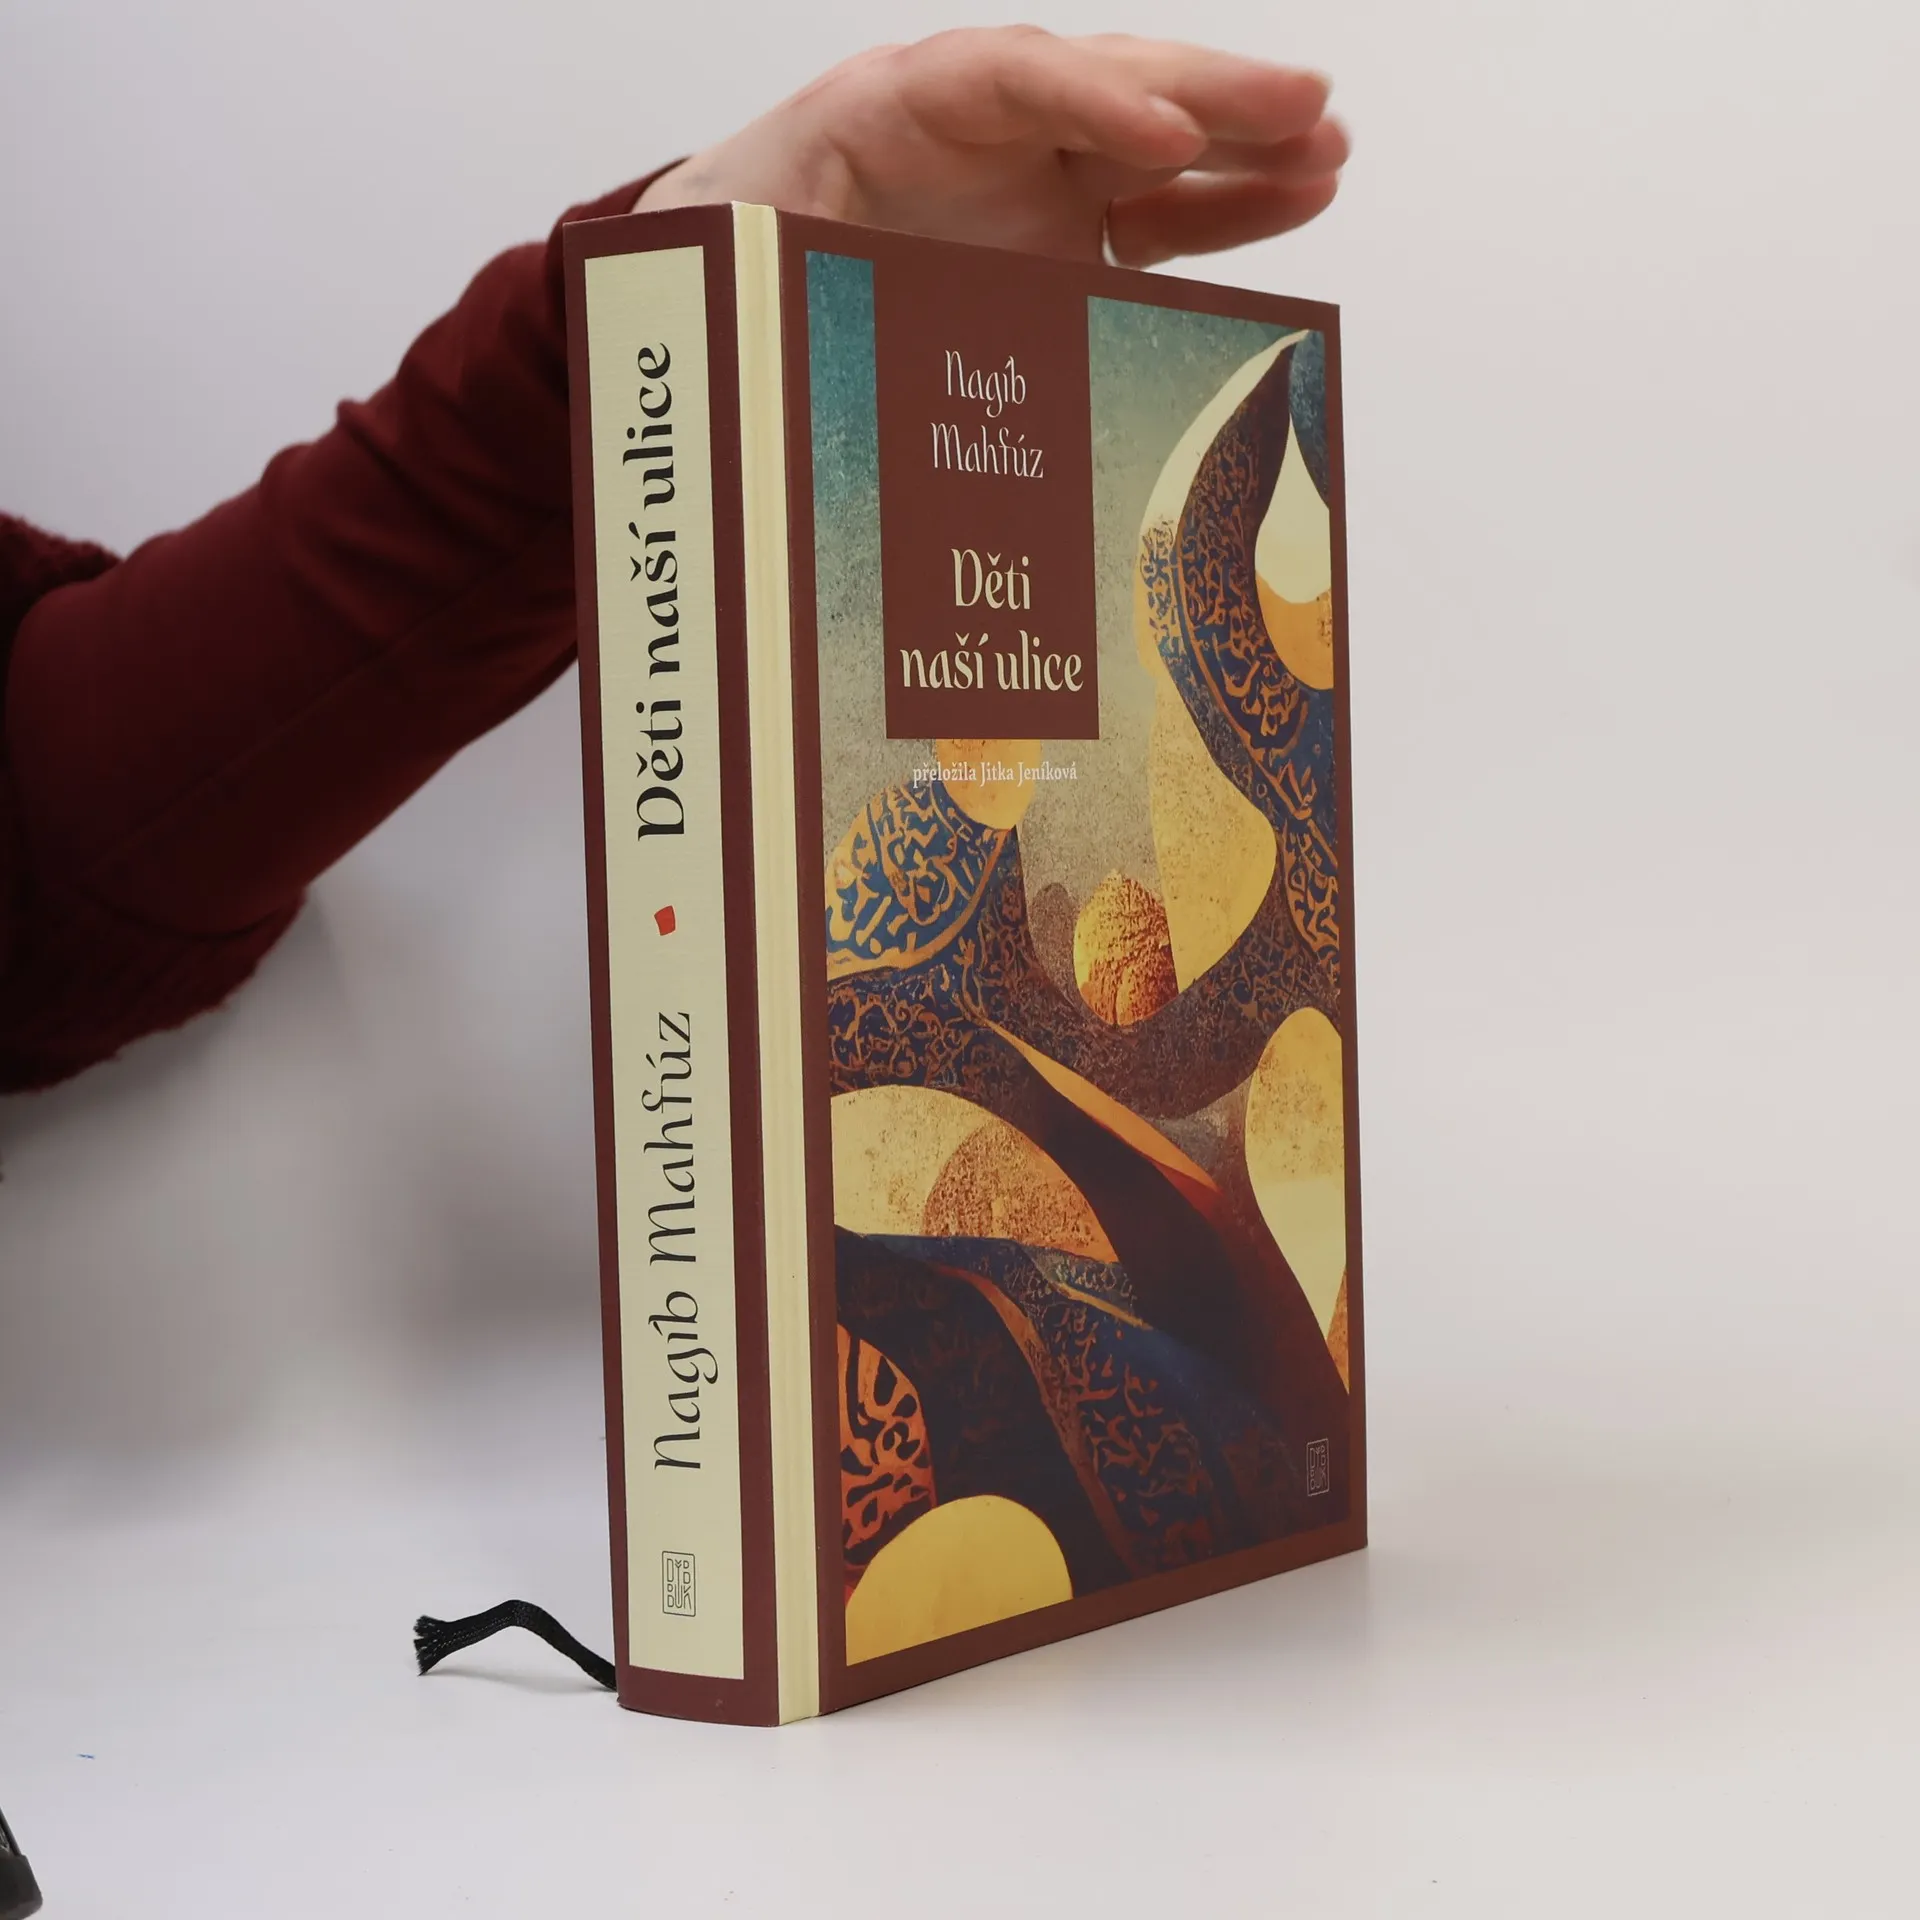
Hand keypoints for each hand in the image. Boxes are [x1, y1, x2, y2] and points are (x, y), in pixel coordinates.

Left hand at [634, 29, 1346, 268]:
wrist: (731, 281)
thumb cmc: (731, 263)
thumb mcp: (726, 260)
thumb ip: (763, 268)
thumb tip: (788, 317)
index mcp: (880, 113)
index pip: (1003, 78)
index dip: (1089, 103)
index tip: (1160, 137)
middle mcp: (973, 133)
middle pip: (1102, 87)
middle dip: (1206, 96)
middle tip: (1300, 107)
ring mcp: (1026, 178)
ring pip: (1150, 144)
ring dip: (1244, 142)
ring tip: (1328, 146)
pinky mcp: (1060, 233)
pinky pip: (1156, 209)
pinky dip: (1227, 203)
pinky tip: (1300, 192)